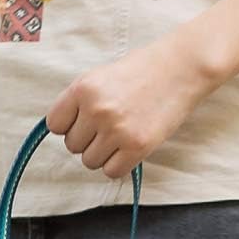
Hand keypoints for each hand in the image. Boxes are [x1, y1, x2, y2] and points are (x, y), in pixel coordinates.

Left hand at [46, 39, 211, 180]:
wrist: (184, 66)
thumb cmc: (141, 70)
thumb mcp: (101, 76)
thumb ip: (79, 102)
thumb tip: (60, 130)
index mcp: (84, 88)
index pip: (55, 125)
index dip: (69, 125)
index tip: (85, 119)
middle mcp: (97, 109)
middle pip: (72, 146)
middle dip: (88, 139)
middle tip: (110, 124)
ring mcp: (117, 129)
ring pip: (89, 161)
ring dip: (103, 153)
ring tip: (122, 132)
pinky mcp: (137, 146)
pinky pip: (111, 172)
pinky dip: (119, 164)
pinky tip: (129, 146)